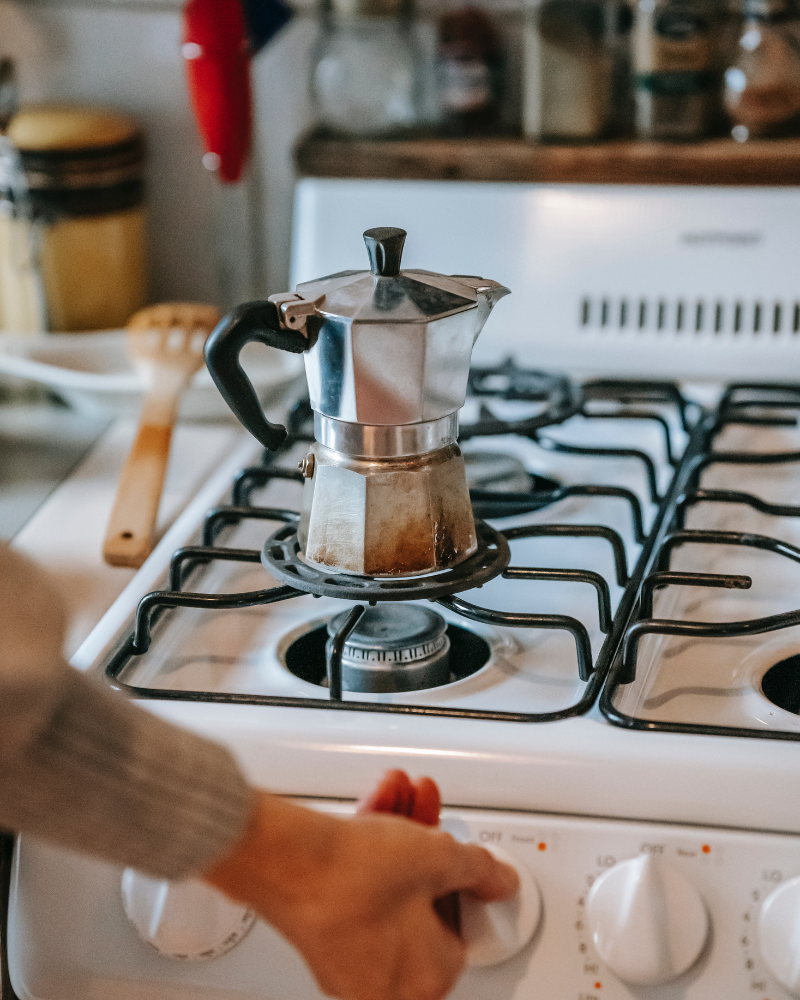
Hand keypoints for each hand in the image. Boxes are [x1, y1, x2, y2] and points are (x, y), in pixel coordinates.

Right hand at [203, 782, 517, 999]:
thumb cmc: (357, 876)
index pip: (460, 932)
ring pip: (387, 890)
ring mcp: (347, 958)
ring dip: (397, 837)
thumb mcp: (441, 858)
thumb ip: (481, 870)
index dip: (461, 885)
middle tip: (430, 819)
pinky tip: (377, 805)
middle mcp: (385, 983)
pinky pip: (357, 887)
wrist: (288, 860)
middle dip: (425, 848)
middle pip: (420, 906)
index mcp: (425, 981)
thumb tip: (498, 879)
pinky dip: (368, 850)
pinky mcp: (319, 930)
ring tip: (404, 795)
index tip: (459, 861)